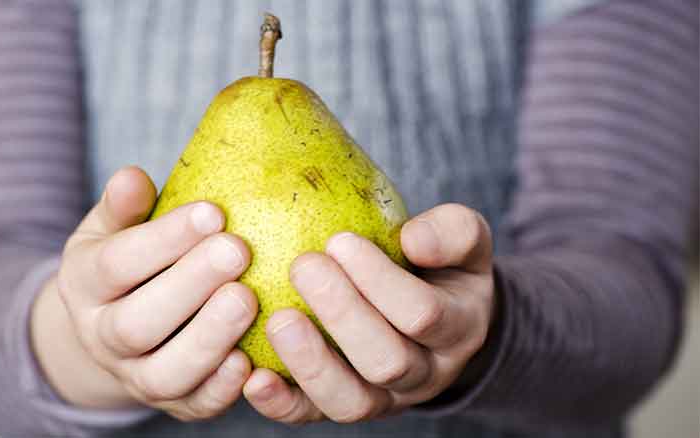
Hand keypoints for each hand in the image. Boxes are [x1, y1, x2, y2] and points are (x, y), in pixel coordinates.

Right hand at [31, 167, 257, 420]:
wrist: (113, 328)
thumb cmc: (128, 263)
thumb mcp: (113, 229)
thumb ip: (123, 207)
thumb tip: (133, 177)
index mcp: (86, 284)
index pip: (117, 263)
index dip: (164, 239)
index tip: (213, 212)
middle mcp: (103, 337)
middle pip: (137, 323)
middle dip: (190, 285)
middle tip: (238, 250)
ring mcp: (136, 377)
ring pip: (164, 373)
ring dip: (208, 338)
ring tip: (247, 299)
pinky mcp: (174, 404)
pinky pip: (193, 407)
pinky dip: (220, 390)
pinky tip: (250, 364)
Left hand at [242, 203, 493, 423]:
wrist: (437, 318)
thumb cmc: (442, 266)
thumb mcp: (464, 239)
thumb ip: (452, 232)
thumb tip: (413, 239)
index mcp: (458, 330)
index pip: (423, 314)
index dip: (381, 281)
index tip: (340, 239)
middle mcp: (424, 374)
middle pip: (387, 362)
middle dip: (343, 315)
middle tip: (304, 265)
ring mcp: (384, 400)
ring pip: (351, 401)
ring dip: (311, 363)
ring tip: (279, 319)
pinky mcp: (342, 407)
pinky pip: (310, 415)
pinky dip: (280, 403)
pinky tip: (252, 374)